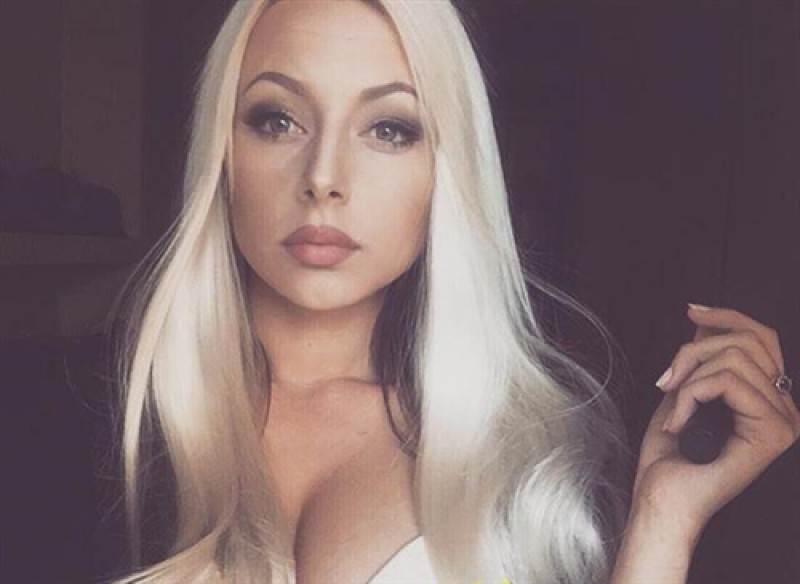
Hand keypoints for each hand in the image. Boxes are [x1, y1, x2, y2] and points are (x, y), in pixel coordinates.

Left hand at [632, 304, 798, 538]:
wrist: (662, 502)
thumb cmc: (668, 459)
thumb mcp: (681, 394)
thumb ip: (700, 361)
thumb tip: (705, 322)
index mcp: (765, 400)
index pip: (763, 338)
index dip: (727, 315)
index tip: (692, 310)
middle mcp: (783, 409)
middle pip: (747, 340)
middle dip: (693, 351)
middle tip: (667, 381)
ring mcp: (783, 421)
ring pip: (735, 357)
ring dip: (688, 378)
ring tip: (674, 408)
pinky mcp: (774, 432)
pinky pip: (727, 382)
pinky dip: (690, 396)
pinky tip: (679, 423)